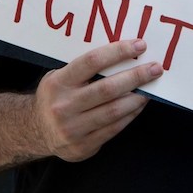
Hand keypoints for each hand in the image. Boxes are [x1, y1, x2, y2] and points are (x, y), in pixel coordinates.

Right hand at [33, 38, 162, 161]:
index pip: (92, 61)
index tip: (139, 45)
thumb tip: (124, 55)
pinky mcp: (83, 146)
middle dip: (136, 76)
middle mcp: (64, 106)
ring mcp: (73, 128)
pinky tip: (139, 104)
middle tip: (155, 68)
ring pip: (113, 111)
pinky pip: (114, 128)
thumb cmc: (56, 96)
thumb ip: (85, 69)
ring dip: (137, 97)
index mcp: (59, 82)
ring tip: (151, 87)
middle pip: (107, 88)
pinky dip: (130, 115)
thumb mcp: (61, 77)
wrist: (36, 130)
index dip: (118, 52)